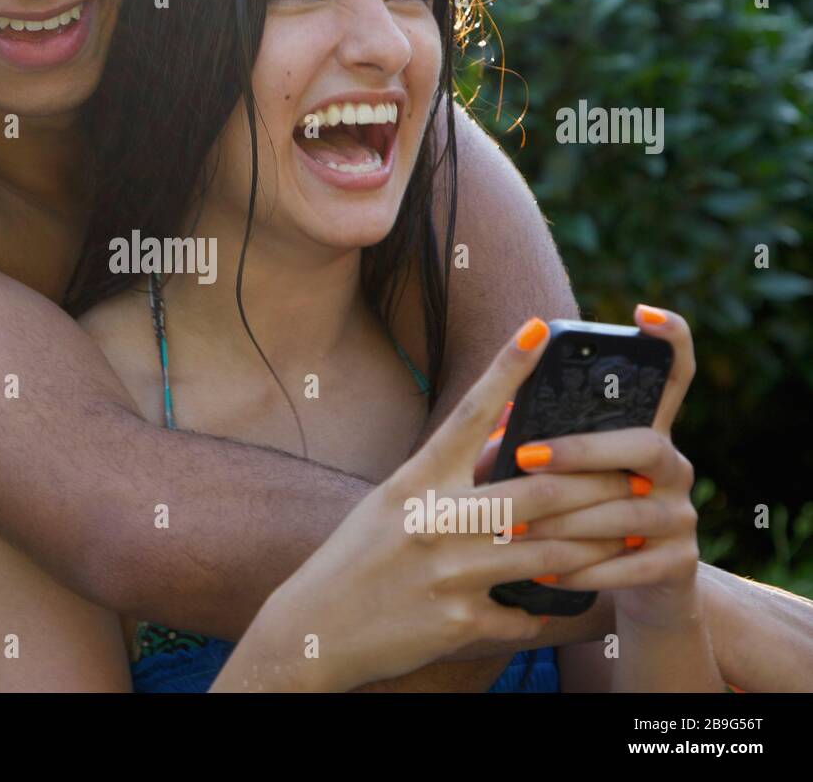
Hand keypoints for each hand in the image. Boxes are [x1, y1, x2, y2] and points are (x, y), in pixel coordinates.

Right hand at [220, 317, 630, 691]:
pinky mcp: (459, 624)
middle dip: (599, 483)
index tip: (539, 328)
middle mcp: (433, 521)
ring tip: (630, 534)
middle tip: (642, 473)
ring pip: (550, 553)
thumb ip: (444, 472)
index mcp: (415, 482)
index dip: (506, 368)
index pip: (467, 413)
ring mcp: (448, 574)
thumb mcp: (392, 502)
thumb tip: (497, 430)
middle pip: (540, 491)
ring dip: (597, 545)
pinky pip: (528, 615)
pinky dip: (558, 612)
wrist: (314, 628)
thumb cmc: (356, 557)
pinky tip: (581, 607)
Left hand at [498, 305, 702, 627]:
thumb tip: (486, 422)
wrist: (625, 592)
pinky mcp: (680, 565)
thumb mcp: (553, 479)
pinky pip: (633, 565)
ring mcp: (682, 515)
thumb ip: (523, 448)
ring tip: (517, 526)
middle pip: (644, 444)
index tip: (642, 314)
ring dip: (568, 520)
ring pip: (631, 509)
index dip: (668, 341)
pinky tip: (546, 573)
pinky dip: (585, 569)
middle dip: (582, 451)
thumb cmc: (571, 521)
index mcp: (643, 433)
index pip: (672, 375)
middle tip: (525, 457)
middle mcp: (672, 467)